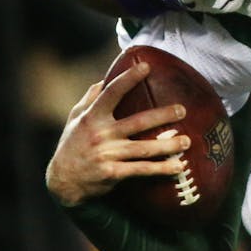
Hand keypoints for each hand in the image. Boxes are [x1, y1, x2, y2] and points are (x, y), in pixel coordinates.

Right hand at [45, 60, 190, 206]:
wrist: (62, 182)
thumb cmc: (72, 145)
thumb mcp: (74, 118)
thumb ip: (90, 98)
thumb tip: (104, 78)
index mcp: (92, 118)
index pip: (111, 94)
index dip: (128, 79)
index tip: (146, 67)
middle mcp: (100, 135)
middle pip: (137, 122)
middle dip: (162, 115)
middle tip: (182, 110)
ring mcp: (107, 155)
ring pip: (143, 149)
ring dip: (167, 145)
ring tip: (187, 141)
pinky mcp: (112, 174)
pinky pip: (140, 170)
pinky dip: (160, 169)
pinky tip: (177, 166)